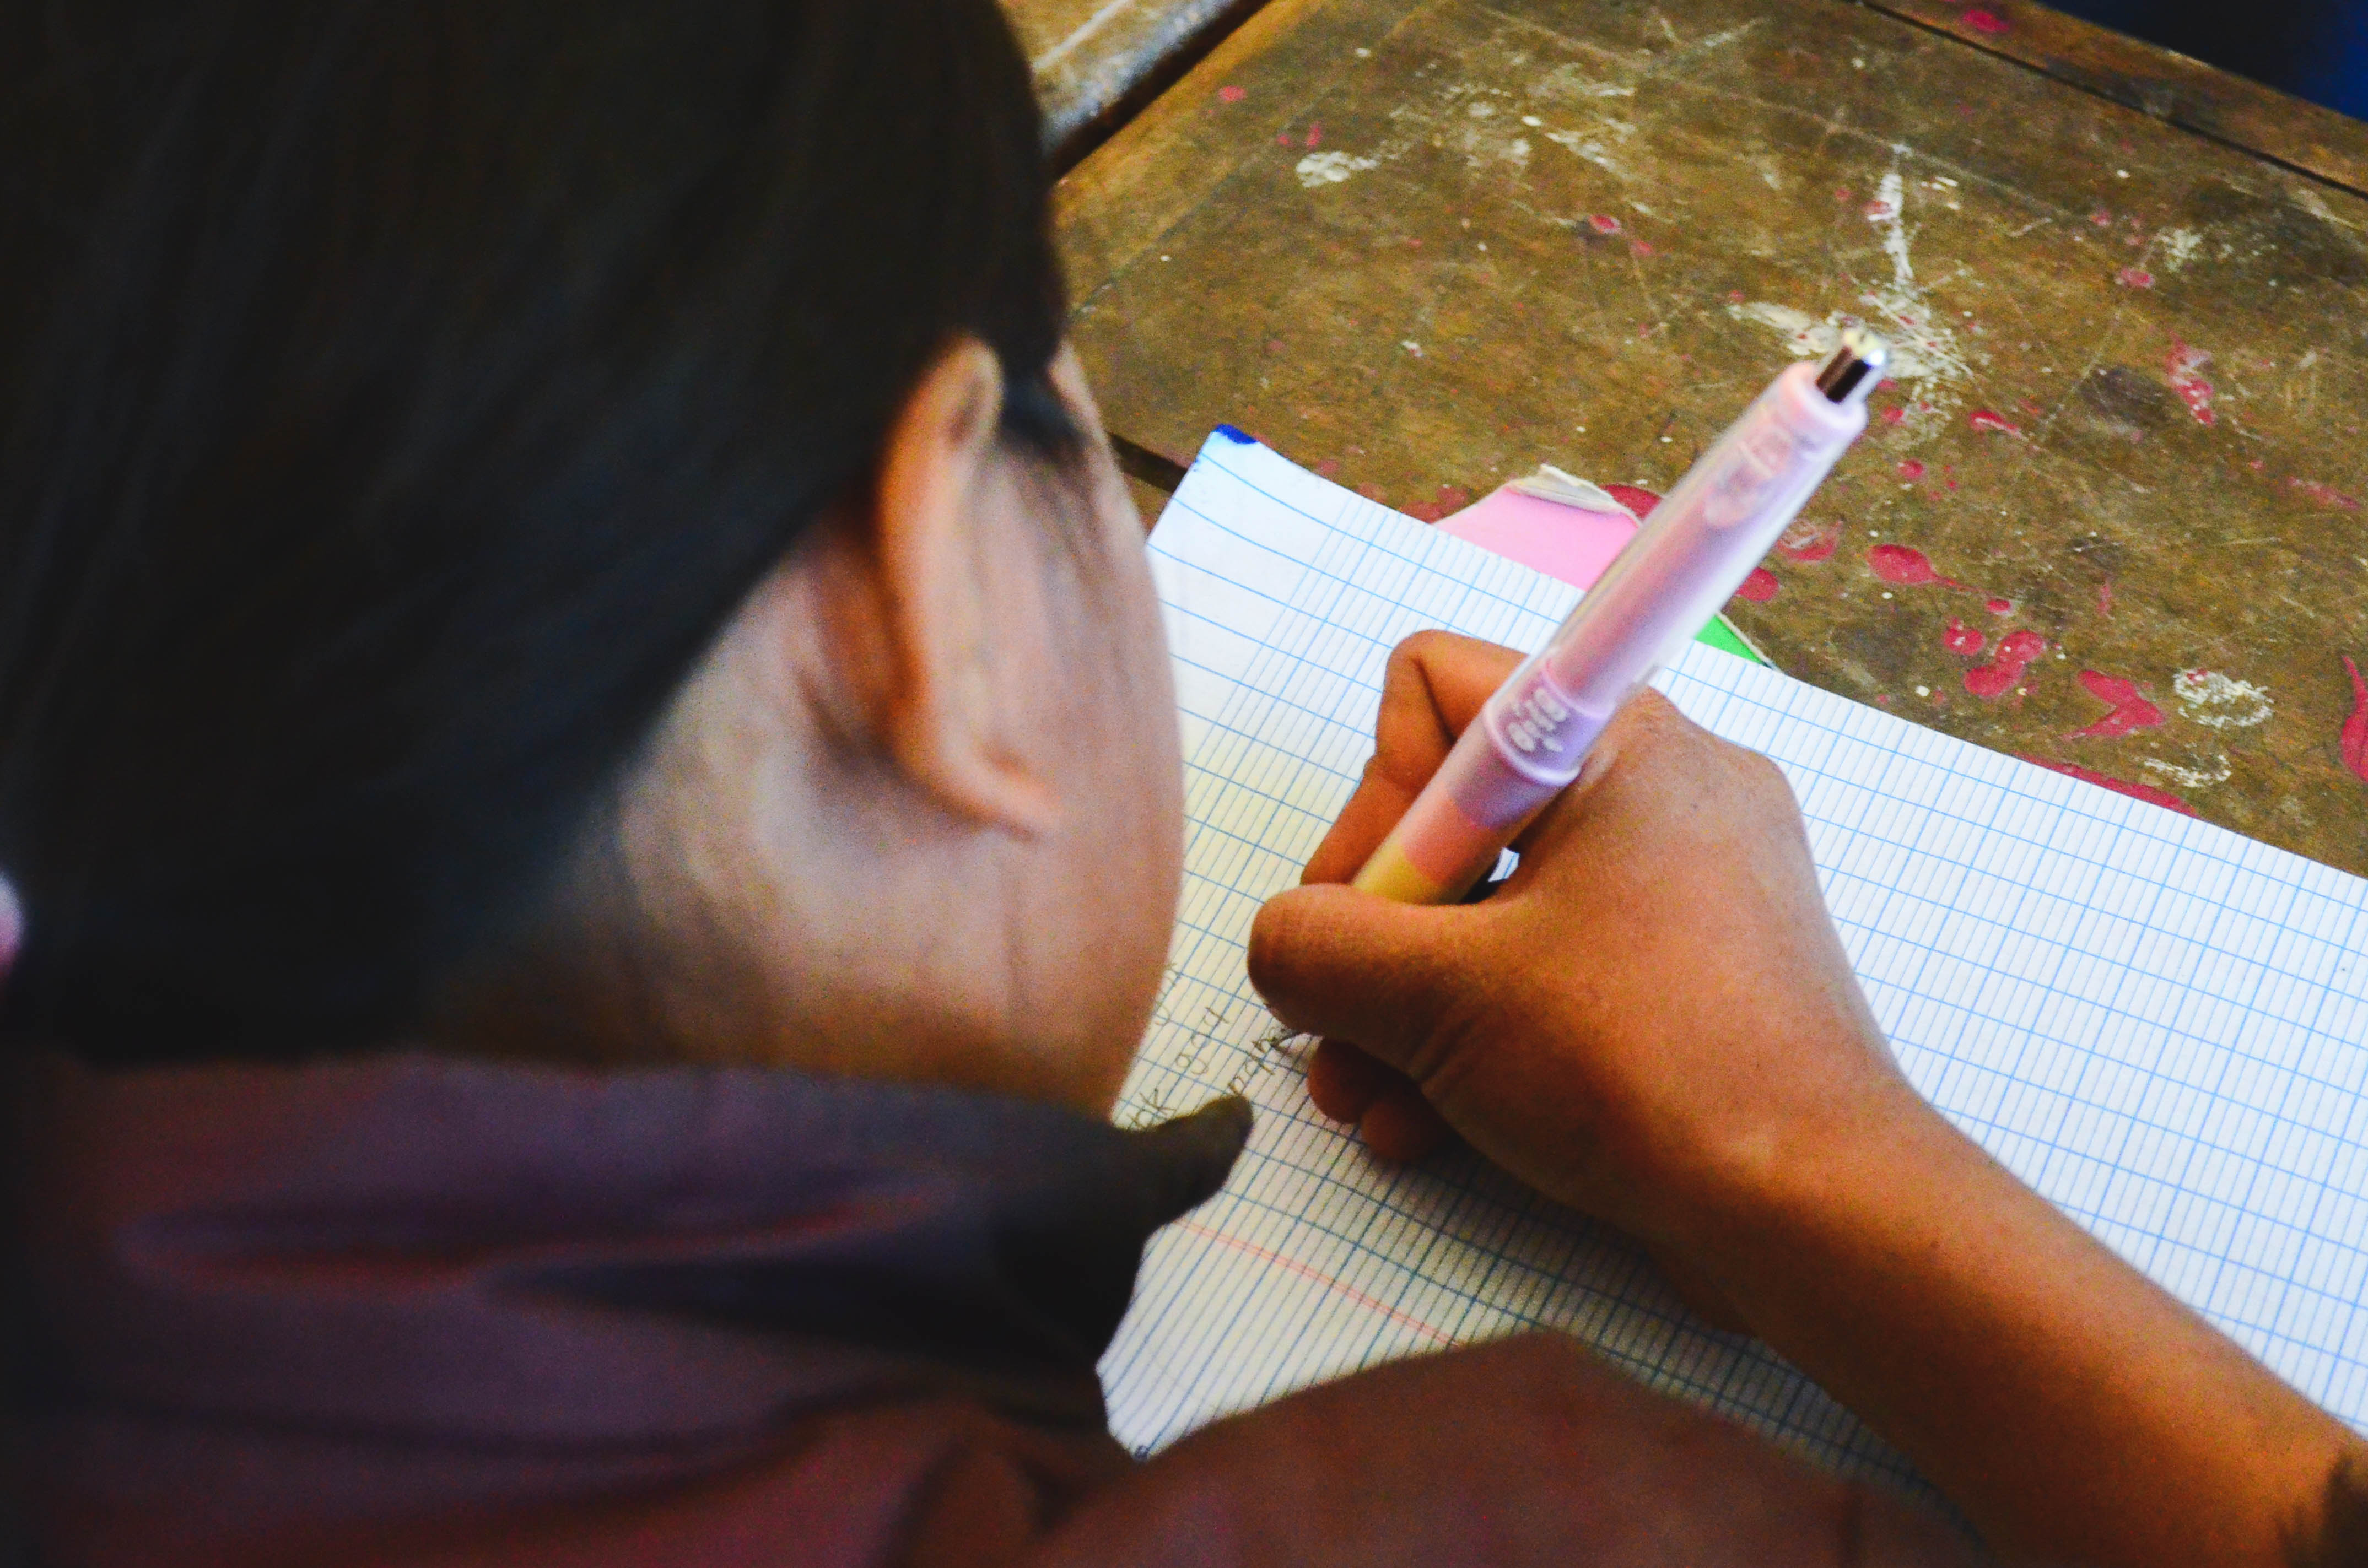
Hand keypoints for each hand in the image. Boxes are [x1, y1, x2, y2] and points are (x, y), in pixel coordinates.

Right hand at [1247, 630, 1924, 1260]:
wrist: (1816, 1209)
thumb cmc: (1640, 1065)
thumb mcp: (1439, 998)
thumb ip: (1319, 949)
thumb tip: (1282, 945)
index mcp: (1618, 743)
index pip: (1437, 691)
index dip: (1372, 800)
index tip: (1358, 915)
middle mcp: (1664, 791)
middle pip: (1459, 816)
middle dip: (1376, 936)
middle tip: (1333, 1030)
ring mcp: (1691, 889)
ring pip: (1501, 911)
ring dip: (1411, 1007)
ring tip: (1366, 1102)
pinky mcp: (1700, 980)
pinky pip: (1560, 973)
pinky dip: (1486, 1039)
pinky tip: (1428, 1129)